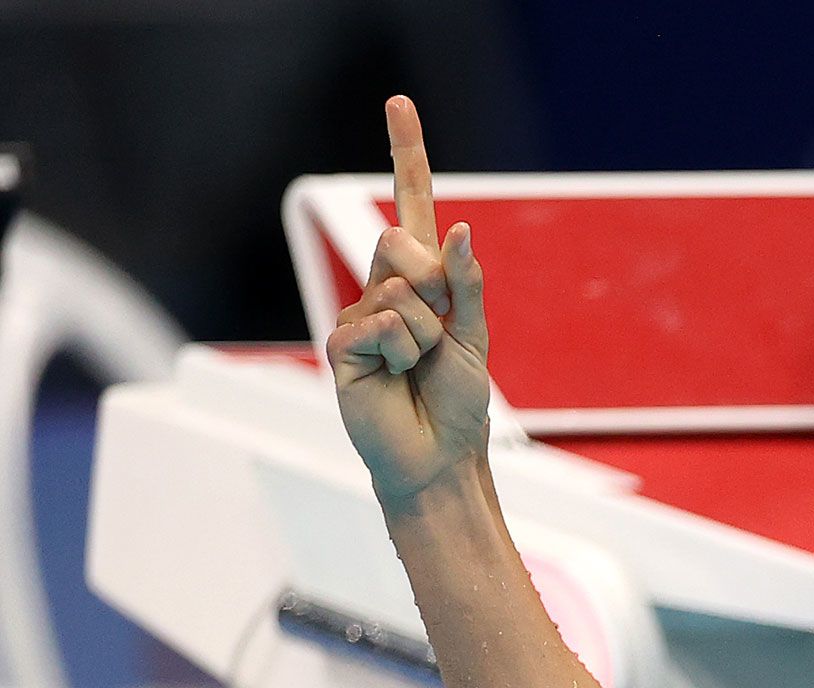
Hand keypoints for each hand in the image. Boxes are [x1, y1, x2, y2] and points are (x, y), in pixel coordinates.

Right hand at [328, 96, 492, 510]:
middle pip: (401, 239)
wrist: (438, 457)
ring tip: (418, 369)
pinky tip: (394, 379)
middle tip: (438, 336)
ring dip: (425, 336)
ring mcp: (358, 315)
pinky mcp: (340, 345)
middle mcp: (383, 289)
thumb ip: (465, 284)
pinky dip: (401, 353)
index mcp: (420, 281)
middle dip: (434, 283)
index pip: (410, 207)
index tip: (400, 103)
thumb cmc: (458, 402)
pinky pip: (382, 325)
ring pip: (400, 292)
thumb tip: (457, 227)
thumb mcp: (473, 336)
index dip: (405, 155)